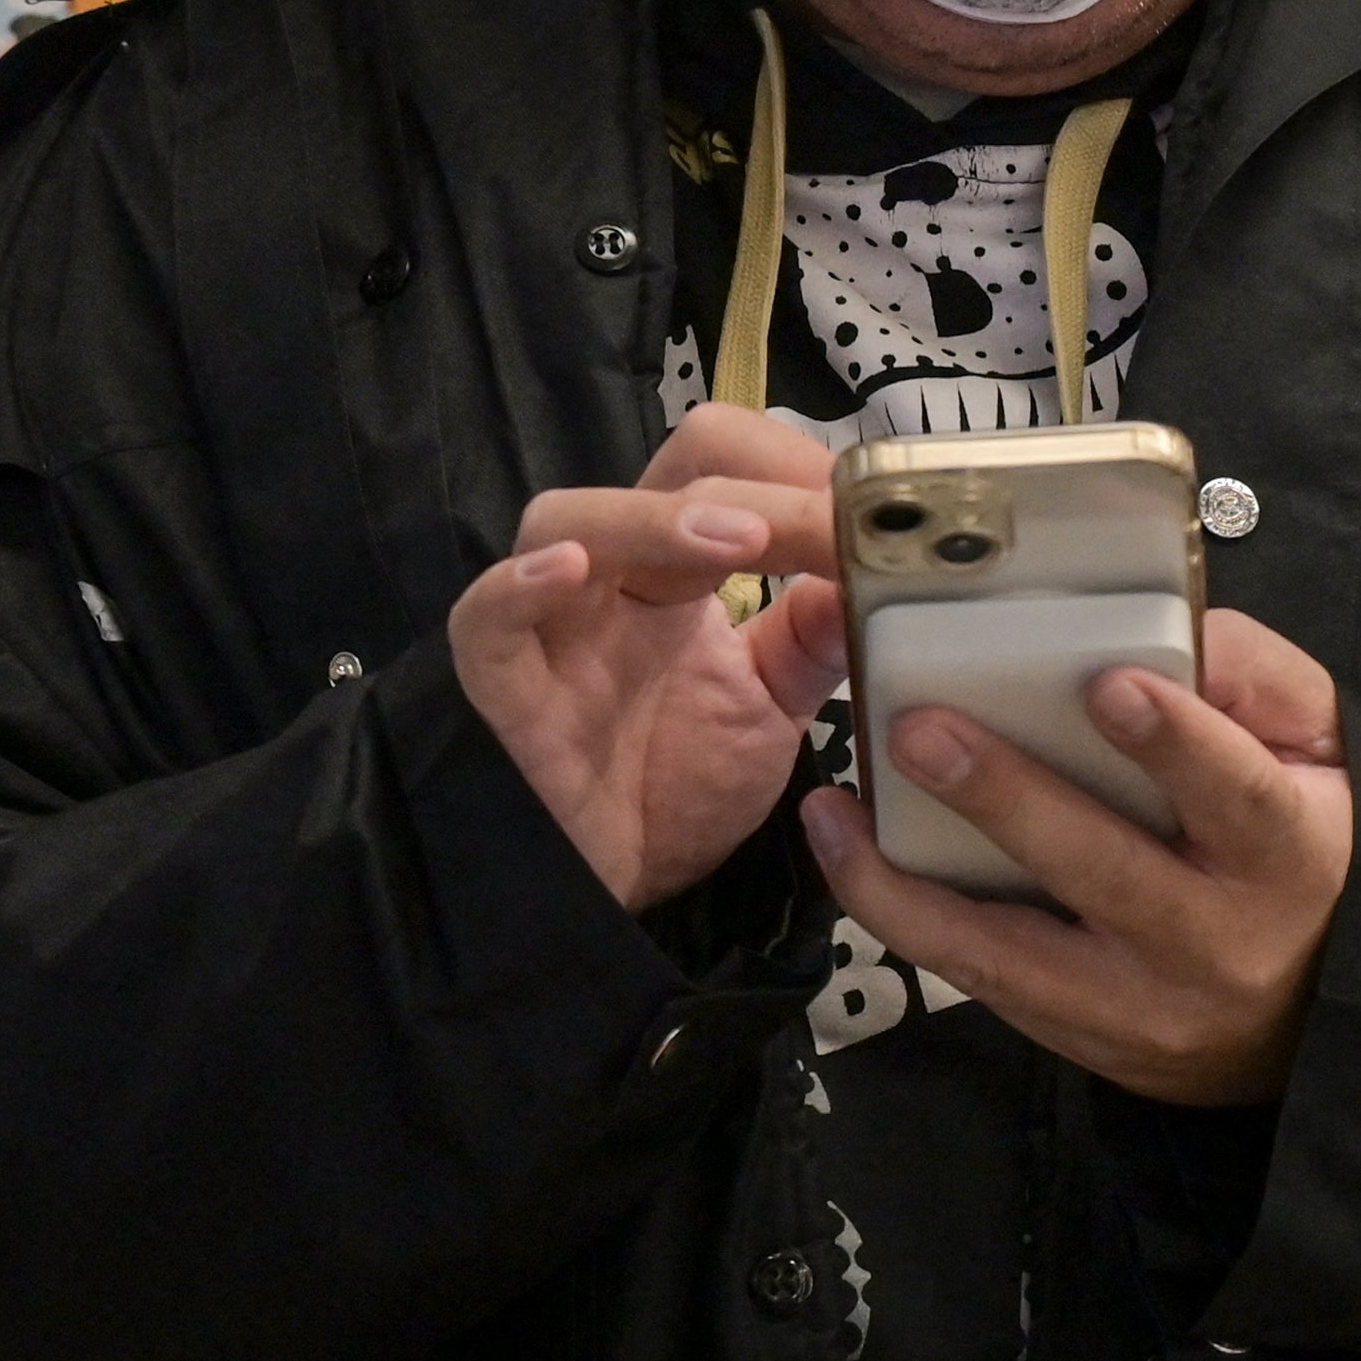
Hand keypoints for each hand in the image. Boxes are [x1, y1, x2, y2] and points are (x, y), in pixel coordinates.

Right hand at [449, 404, 847, 911]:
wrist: (603, 891)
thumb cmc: (670, 788)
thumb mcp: (769, 708)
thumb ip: (813, 642)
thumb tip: (870, 573)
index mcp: (678, 573)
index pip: (727, 470)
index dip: (794, 468)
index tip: (875, 506)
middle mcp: (614, 579)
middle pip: (663, 478)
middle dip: (754, 487)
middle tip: (826, 524)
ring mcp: (552, 626)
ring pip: (569, 519)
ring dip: (653, 520)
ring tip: (741, 541)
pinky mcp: (504, 690)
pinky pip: (486, 622)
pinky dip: (515, 586)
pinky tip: (569, 570)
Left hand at [801, 608, 1351, 1104]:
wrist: (1303, 1016)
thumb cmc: (1299, 849)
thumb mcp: (1318, 753)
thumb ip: (1255, 681)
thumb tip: (1172, 628)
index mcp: (1286, 856)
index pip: (1238, 798)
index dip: (1177, 743)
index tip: (1109, 682)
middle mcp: (1213, 942)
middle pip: (1106, 872)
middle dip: (1008, 799)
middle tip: (923, 730)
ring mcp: (1137, 1003)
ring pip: (1014, 951)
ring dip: (912, 881)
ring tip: (836, 808)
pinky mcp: (1075, 1033)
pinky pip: (976, 977)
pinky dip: (900, 915)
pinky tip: (843, 849)